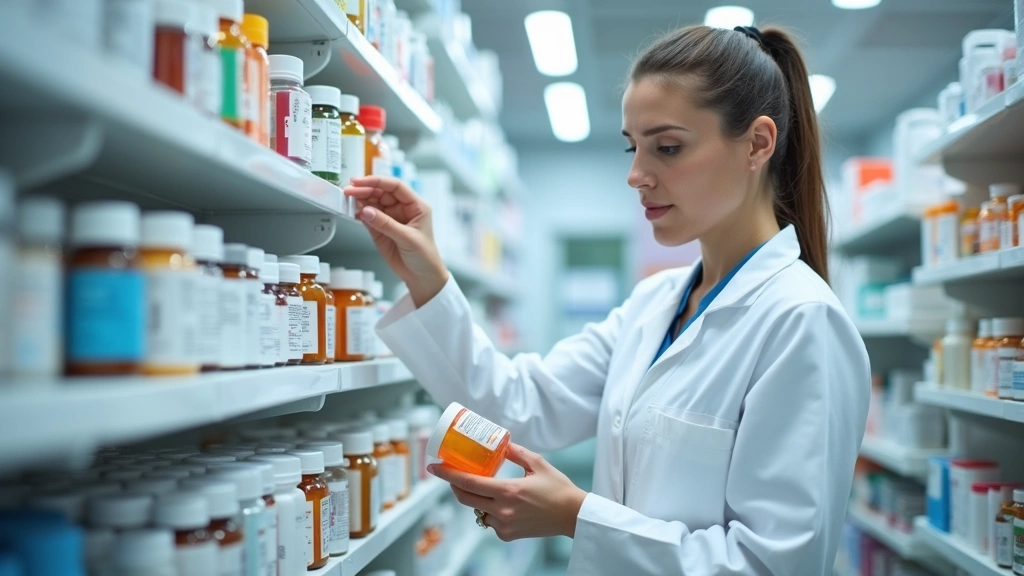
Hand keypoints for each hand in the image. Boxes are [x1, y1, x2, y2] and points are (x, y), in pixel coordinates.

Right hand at [343, 176, 448, 306]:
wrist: (422, 277)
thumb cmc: (425, 256)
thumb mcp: (408, 239)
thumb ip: (386, 224)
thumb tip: (367, 211)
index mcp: (415, 206)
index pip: (395, 186)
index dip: (377, 181)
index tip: (361, 182)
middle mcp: (402, 209)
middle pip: (381, 192)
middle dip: (365, 190)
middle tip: (349, 191)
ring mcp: (390, 218)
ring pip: (373, 203)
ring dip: (360, 200)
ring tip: (347, 199)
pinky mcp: (380, 228)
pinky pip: (367, 216)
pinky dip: (358, 212)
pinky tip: (351, 210)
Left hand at [428, 444, 587, 540]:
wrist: (572, 515)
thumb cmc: (558, 488)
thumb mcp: (537, 463)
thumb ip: (515, 452)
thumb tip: (499, 441)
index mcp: (508, 491)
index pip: (468, 482)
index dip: (447, 474)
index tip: (434, 467)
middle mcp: (503, 510)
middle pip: (465, 498)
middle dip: (454, 485)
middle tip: (452, 473)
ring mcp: (504, 525)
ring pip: (476, 510)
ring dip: (473, 497)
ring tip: (479, 485)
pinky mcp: (508, 535)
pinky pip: (489, 521)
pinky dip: (488, 510)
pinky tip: (499, 502)